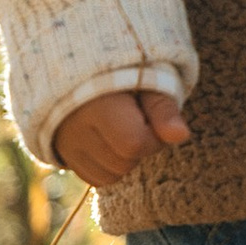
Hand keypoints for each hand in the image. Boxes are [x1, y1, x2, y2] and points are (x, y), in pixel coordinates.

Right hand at [53, 85, 191, 186]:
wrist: (79, 65)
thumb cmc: (124, 72)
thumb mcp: (148, 81)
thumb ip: (164, 109)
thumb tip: (181, 136)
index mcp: (98, 105)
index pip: (134, 143)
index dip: (153, 136)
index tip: (153, 118)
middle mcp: (76, 128)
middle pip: (123, 164)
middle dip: (139, 148)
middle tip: (137, 119)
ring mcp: (66, 144)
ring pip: (110, 176)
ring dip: (125, 159)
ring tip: (122, 128)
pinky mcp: (63, 155)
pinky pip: (96, 179)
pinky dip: (109, 166)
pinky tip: (111, 141)